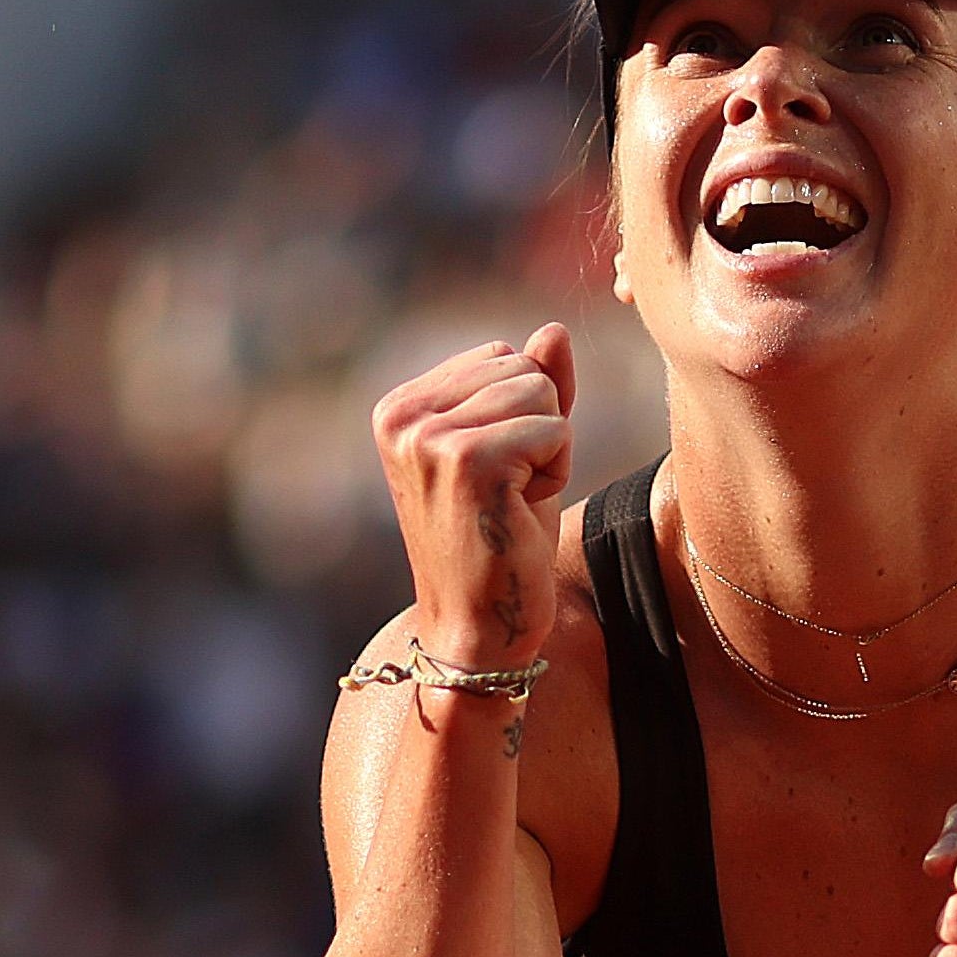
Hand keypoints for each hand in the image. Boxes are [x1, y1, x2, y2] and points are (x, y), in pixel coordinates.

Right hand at [372, 323, 574, 669]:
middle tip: (507, 493)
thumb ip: (534, 388)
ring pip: (541, 393)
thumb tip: (553, 330)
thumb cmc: (500, 540)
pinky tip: (521, 512)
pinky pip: (554, 427)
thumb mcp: (519, 450)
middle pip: (524, 368)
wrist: (480, 627)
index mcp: (400, 408)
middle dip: (539, 427)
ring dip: (548, 450)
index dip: (522, 413)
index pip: (501, 356)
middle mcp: (403, 417)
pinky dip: (556, 469)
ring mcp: (430, 438)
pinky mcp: (468, 461)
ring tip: (512, 501)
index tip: (496, 472)